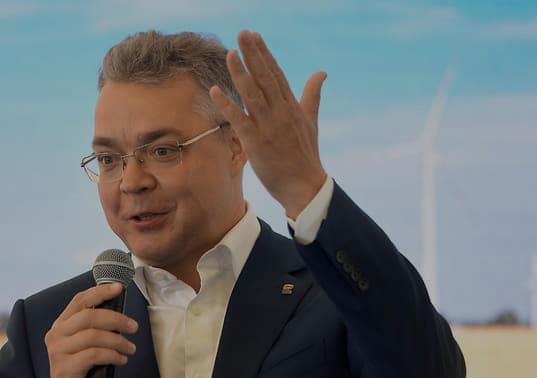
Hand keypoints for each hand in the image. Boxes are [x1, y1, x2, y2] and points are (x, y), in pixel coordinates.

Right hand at [45, 283, 137, 377]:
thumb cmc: (80, 369)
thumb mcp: (83, 345)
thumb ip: (93, 328)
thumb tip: (119, 315)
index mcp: (60, 324)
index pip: (79, 300)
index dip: (100, 292)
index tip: (119, 288)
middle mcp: (56, 334)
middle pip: (89, 316)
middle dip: (116, 319)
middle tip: (134, 327)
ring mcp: (59, 351)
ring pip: (93, 336)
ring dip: (118, 341)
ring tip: (131, 348)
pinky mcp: (65, 367)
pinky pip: (94, 355)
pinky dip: (113, 355)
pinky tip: (122, 360)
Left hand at [210, 29, 327, 218]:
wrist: (305, 185)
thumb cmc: (305, 154)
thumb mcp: (311, 120)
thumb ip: (312, 95)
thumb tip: (322, 72)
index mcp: (292, 105)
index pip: (276, 73)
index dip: (264, 53)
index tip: (254, 35)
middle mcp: (280, 112)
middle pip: (265, 77)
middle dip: (253, 54)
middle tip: (242, 33)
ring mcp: (268, 126)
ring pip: (252, 94)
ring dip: (240, 73)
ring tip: (231, 53)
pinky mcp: (256, 143)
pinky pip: (239, 120)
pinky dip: (227, 105)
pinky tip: (214, 90)